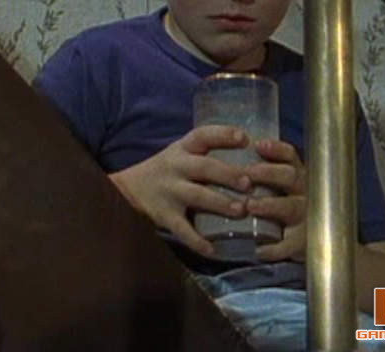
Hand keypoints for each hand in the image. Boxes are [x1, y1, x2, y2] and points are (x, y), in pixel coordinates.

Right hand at [109, 125, 252, 256]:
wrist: (128, 188)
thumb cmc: (169, 169)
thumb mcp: (183, 153)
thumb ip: (209, 154)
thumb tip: (255, 157)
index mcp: (184, 148)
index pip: (204, 135)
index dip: (224, 135)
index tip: (244, 139)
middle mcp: (177, 167)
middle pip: (204, 167)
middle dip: (228, 174)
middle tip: (249, 183)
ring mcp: (170, 191)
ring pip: (197, 196)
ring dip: (220, 202)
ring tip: (240, 210)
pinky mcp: (164, 215)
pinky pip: (182, 229)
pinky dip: (196, 240)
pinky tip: (212, 249)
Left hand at [245, 139, 305, 261]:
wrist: (304, 241)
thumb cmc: (279, 205)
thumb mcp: (275, 185)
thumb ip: (256, 173)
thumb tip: (222, 153)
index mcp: (294, 174)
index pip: (289, 155)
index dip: (276, 149)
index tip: (258, 145)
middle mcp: (302, 192)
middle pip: (290, 176)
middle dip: (269, 173)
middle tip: (248, 174)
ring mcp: (304, 217)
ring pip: (290, 207)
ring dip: (270, 205)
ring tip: (250, 206)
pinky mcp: (300, 243)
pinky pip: (289, 245)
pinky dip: (274, 248)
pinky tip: (258, 249)